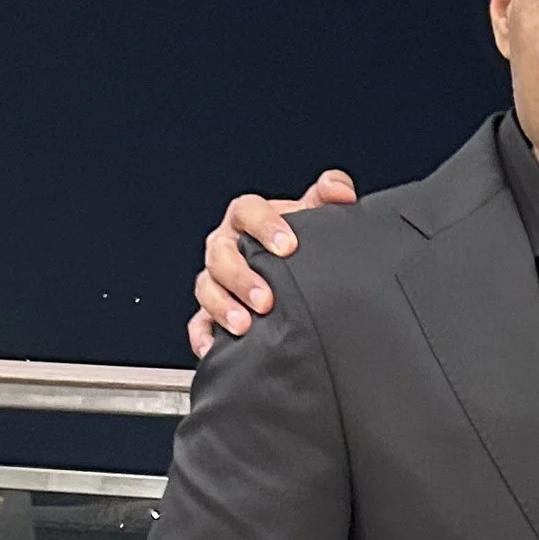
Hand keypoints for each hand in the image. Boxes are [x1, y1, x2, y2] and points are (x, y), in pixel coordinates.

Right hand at [189, 171, 356, 354]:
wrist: (292, 277)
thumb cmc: (296, 245)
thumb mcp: (312, 217)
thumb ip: (327, 197)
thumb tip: (340, 190)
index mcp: (247, 219)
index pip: (248, 212)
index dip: (265, 227)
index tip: (287, 246)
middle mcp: (226, 246)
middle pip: (221, 254)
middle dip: (241, 277)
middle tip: (266, 298)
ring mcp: (215, 279)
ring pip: (207, 288)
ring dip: (223, 307)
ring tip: (244, 325)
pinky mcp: (210, 311)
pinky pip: (198, 323)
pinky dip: (204, 336)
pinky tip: (215, 349)